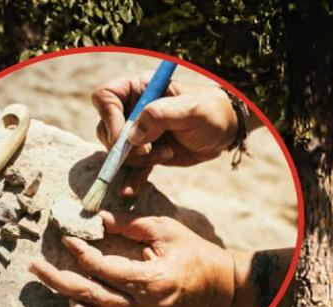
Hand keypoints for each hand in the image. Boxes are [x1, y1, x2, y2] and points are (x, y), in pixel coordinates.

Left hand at [29, 211, 238, 306]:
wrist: (225, 287)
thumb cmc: (194, 253)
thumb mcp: (165, 229)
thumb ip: (129, 223)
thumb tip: (96, 218)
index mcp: (150, 279)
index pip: (102, 268)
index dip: (79, 252)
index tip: (65, 240)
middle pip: (92, 299)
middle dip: (58, 281)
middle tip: (35, 267)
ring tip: (68, 304)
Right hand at [92, 74, 239, 196]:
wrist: (226, 131)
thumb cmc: (212, 112)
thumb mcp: (190, 109)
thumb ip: (160, 115)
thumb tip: (132, 137)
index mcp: (140, 89)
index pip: (105, 98)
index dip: (109, 118)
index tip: (126, 137)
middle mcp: (133, 109)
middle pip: (107, 129)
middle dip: (125, 146)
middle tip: (150, 149)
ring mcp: (138, 132)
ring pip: (117, 152)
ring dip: (137, 160)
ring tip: (166, 154)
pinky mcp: (146, 153)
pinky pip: (129, 168)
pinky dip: (130, 179)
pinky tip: (129, 191)